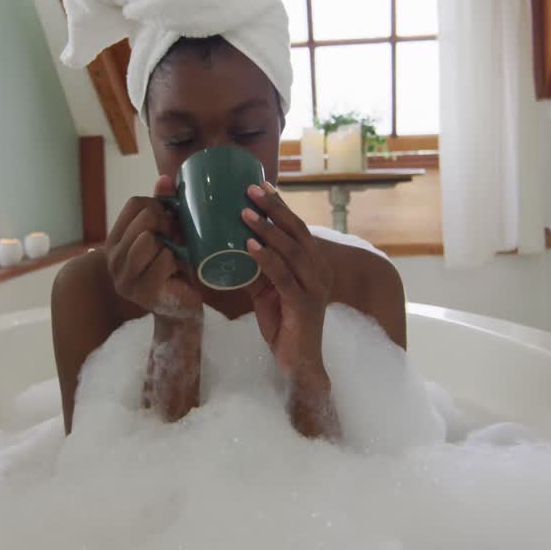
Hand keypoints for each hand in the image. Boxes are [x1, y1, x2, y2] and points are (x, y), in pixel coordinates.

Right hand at [105, 176, 201, 318]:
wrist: (181, 311)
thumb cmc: (173, 271)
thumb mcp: (167, 236)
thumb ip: (163, 208)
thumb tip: (166, 179)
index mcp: (115, 241)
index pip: (135, 204)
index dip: (159, 206)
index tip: (172, 221)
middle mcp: (113, 259)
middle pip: (144, 219)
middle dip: (168, 224)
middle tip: (179, 239)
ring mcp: (125, 278)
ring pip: (150, 239)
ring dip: (172, 245)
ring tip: (177, 256)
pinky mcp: (142, 292)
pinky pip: (164, 260)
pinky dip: (178, 262)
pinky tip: (178, 273)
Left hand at [241, 181, 332, 380]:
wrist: (300, 365)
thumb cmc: (285, 326)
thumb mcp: (268, 291)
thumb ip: (257, 269)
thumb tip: (231, 246)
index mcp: (314, 266)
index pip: (298, 229)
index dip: (281, 206)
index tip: (262, 184)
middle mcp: (319, 272)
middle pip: (298, 232)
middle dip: (275, 208)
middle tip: (251, 189)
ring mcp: (314, 289)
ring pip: (292, 251)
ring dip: (267, 230)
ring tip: (244, 213)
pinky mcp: (303, 306)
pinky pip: (284, 277)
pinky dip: (266, 260)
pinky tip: (249, 247)